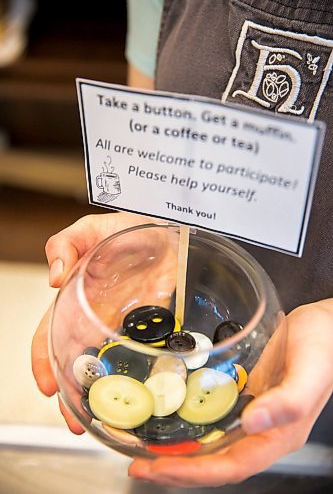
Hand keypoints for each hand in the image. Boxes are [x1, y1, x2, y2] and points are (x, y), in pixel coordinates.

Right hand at [31, 212, 159, 432]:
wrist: (166, 228)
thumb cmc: (125, 227)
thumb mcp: (90, 229)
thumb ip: (65, 245)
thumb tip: (53, 277)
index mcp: (74, 300)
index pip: (50, 335)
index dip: (44, 362)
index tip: (48, 387)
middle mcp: (95, 318)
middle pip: (76, 361)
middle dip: (73, 393)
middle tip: (78, 422)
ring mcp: (122, 324)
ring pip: (106, 365)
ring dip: (103, 393)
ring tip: (107, 420)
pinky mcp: (150, 326)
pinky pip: (141, 355)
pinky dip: (137, 377)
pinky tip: (141, 396)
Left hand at [128, 299, 332, 486]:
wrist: (327, 325)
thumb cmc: (323, 346)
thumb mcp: (310, 371)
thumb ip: (288, 402)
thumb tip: (252, 423)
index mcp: (278, 434)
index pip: (230, 466)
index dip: (194, 472)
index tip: (158, 468)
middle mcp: (263, 430)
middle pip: (215, 461)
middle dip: (177, 467)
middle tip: (138, 464)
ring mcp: (254, 414)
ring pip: (213, 443)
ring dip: (180, 450)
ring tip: (147, 449)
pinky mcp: (246, 395)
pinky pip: (215, 418)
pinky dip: (191, 425)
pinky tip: (173, 417)